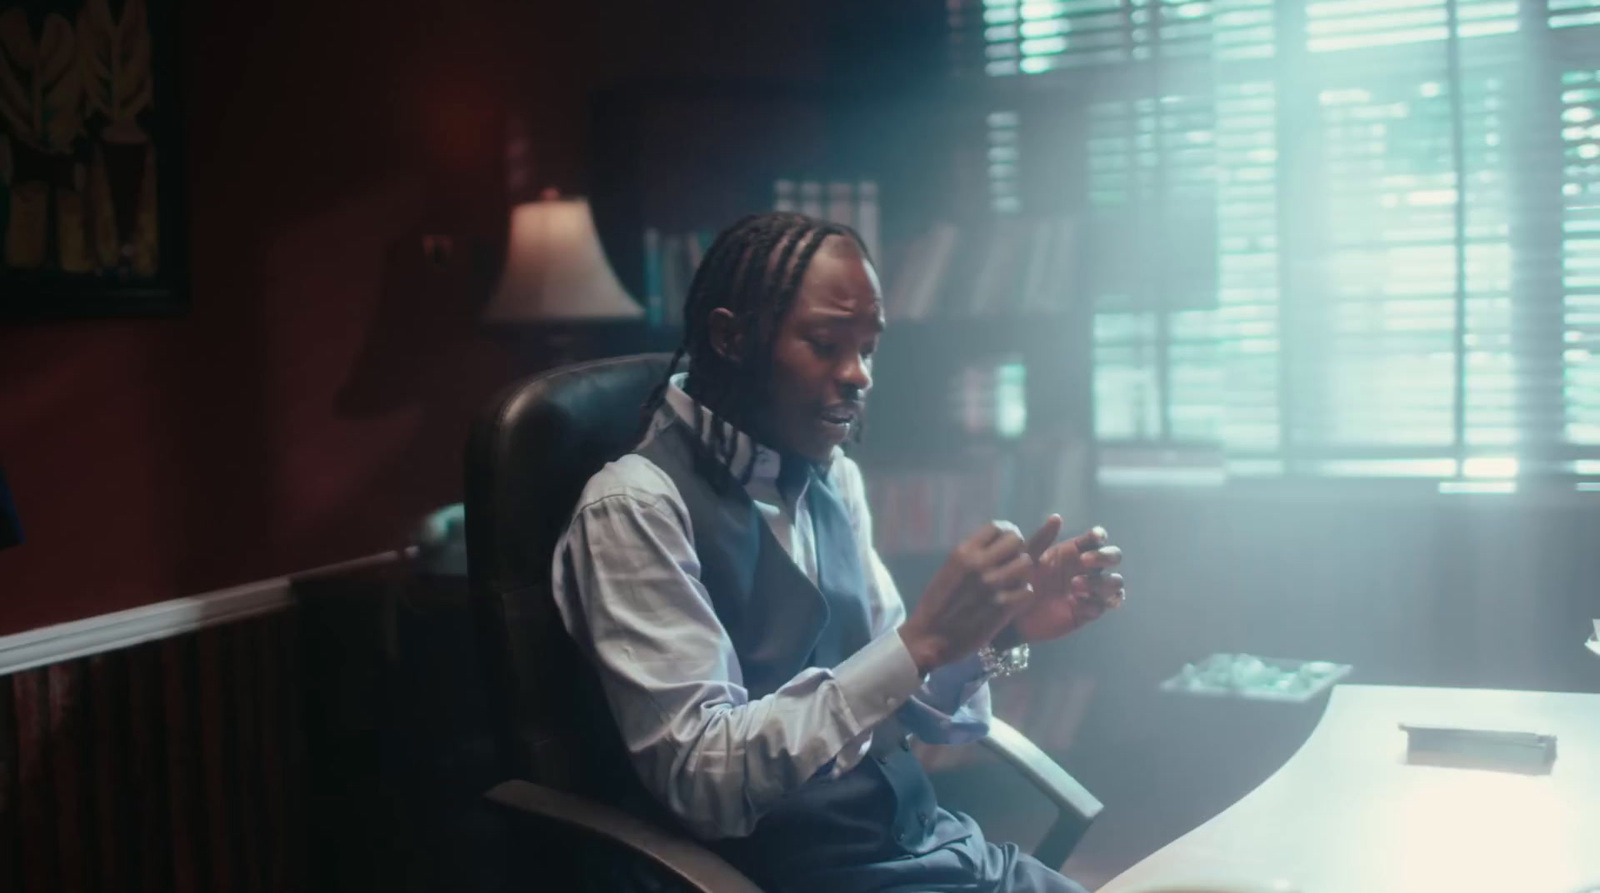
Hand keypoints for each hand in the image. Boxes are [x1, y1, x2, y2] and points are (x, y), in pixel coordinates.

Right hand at [899, 521, 1037, 673]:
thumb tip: (995, 545)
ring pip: (1026, 563)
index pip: (997, 527)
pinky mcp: (1002, 607)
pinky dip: (1022, 596)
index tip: (1004, 546)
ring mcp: (992, 585)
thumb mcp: (950, 569)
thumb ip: (971, 557)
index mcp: (963, 552)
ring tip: (1012, 583)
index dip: (1005, 535)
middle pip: (1017, 540)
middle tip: (1011, 564)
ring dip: (1022, 573)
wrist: (930, 637)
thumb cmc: (937, 604)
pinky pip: (1027, 591)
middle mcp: (979, 564)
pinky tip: (1012, 602)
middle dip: (1017, 551)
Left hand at [1003, 518, 1123, 644]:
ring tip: (1075, 585)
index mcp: (1074, 552)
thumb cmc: (1019, 581)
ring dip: (1101, 582)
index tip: (1095, 537)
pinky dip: (1095, 603)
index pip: (1096, 539)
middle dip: (1105, 556)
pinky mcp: (1088, 611)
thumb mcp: (1027, 559)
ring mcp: (1090, 591)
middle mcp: (1087, 569)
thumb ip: (1042, 539)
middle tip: (1084, 561)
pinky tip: (1076, 603)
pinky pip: (1103, 605)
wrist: (1013, 613)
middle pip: (1113, 557)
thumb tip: (1057, 517)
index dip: (1100, 536)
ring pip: (1115, 583)